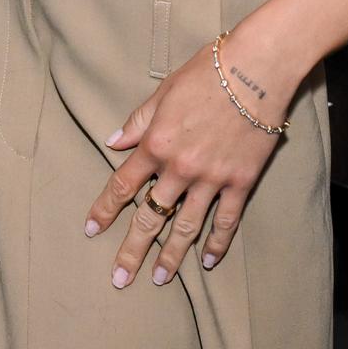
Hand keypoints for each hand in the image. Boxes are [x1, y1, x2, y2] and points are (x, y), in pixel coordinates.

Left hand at [84, 31, 298, 289]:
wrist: (256, 69)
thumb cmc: (207, 73)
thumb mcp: (164, 91)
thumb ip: (138, 122)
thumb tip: (112, 142)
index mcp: (157, 143)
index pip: (123, 184)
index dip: (105, 209)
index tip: (91, 230)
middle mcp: (180, 167)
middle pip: (151, 216)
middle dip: (133, 249)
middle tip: (119, 279)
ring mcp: (212, 178)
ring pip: (187, 226)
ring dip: (172, 255)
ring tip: (160, 279)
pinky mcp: (241, 182)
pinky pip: (226, 220)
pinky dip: (217, 243)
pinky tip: (207, 261)